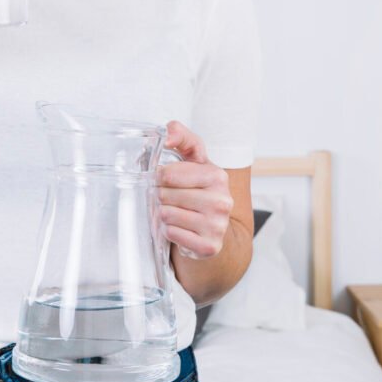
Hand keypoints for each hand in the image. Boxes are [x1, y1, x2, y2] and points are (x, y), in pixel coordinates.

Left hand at [157, 120, 232, 260]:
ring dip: (163, 214)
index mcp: (218, 176)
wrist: (212, 225)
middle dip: (161, 196)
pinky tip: (178, 227)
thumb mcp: (192, 157)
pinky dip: (168, 231)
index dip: (159, 177)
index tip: (163, 179)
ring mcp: (218, 226)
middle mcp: (222, 201)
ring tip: (173, 212)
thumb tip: (167, 136)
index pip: (169, 174)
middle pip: (166, 196)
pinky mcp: (209, 246)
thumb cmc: (197, 186)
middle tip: (168, 198)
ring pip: (167, 215)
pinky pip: (172, 234)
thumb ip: (180, 135)